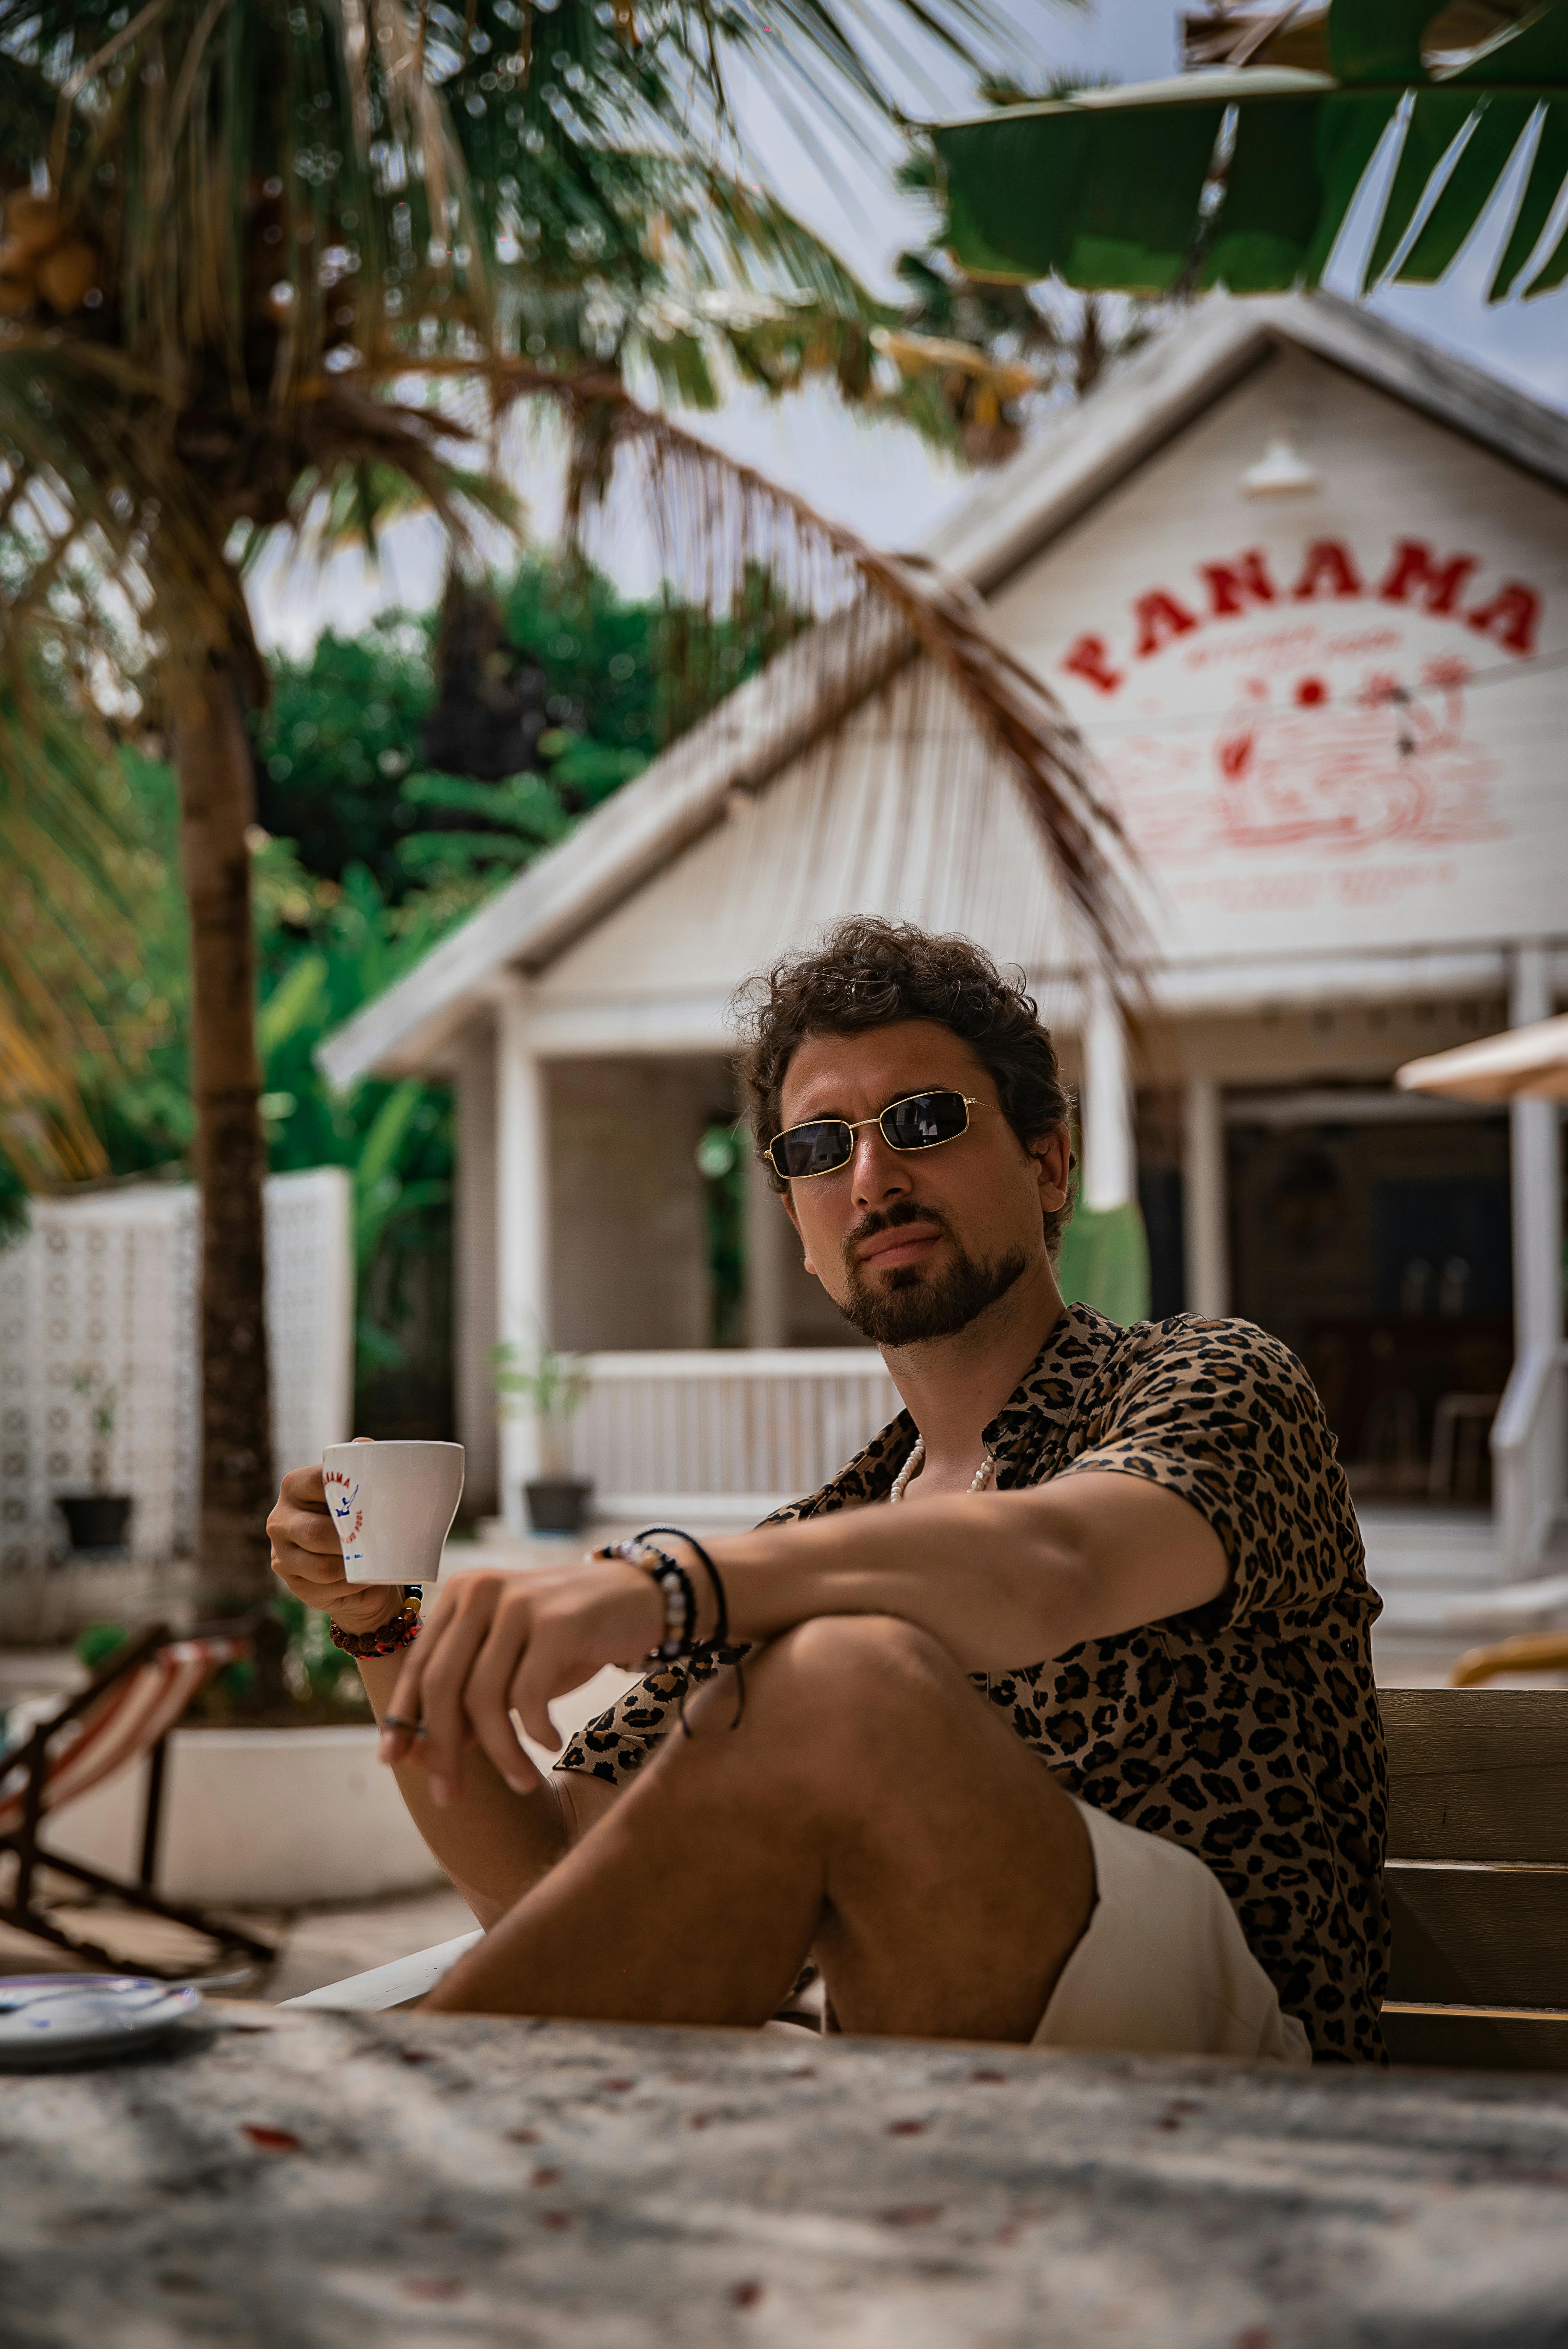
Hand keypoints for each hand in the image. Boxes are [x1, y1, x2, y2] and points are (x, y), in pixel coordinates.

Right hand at [266, 1455, 401, 1634]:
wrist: (354, 1562)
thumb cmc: (359, 1518)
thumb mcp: (361, 1490)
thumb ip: (361, 1464)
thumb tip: (363, 1445)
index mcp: (294, 1485)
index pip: (318, 1483)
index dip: (347, 1494)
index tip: (371, 1503)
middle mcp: (280, 1519)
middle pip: (316, 1533)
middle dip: (350, 1541)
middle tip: (377, 1540)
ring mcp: (280, 1553)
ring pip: (321, 1567)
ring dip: (351, 1568)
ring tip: (371, 1561)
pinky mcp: (291, 1581)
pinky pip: (323, 1588)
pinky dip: (348, 1585)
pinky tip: (359, 1578)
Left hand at [380, 1563, 665, 1803]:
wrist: (640, 1599)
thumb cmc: (569, 1639)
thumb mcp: (512, 1665)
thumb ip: (470, 1699)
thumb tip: (422, 1756)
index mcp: (463, 1594)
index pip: (420, 1664)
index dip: (402, 1716)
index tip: (391, 1761)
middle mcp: (483, 1591)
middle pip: (443, 1684)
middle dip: (442, 1749)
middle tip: (448, 1796)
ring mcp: (519, 1603)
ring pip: (484, 1697)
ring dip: (500, 1752)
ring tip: (521, 1781)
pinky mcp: (557, 1622)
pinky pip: (528, 1696)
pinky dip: (535, 1731)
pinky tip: (550, 1741)